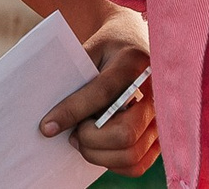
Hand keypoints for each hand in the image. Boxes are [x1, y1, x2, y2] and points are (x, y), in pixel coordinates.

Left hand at [38, 9, 156, 174]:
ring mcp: (161, 118)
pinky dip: (112, 162)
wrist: (135, 43)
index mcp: (133, 63)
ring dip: (98, 154)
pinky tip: (99, 148)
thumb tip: (53, 115)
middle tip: (73, 133)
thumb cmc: (107, 48)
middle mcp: (155, 93)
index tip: (47, 126)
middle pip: (125, 133)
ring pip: (131, 154)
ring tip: (83, 140)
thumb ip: (76, 77)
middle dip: (90, 140)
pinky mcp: (160, 137)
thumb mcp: (91, 49)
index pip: (103, 92)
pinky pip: (137, 165)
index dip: (72, 111)